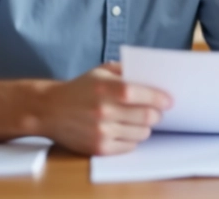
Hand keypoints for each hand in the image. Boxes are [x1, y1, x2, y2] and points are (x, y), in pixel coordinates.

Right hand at [40, 62, 171, 155]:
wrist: (49, 110)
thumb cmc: (79, 88)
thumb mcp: (100, 71)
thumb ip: (126, 71)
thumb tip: (153, 77)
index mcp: (106, 89)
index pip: (141, 94)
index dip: (160, 98)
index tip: (169, 100)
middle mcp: (104, 111)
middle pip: (147, 116)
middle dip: (157, 114)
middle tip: (157, 111)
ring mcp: (102, 131)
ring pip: (142, 133)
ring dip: (145, 127)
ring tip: (140, 120)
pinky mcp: (99, 148)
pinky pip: (130, 146)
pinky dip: (133, 139)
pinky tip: (126, 130)